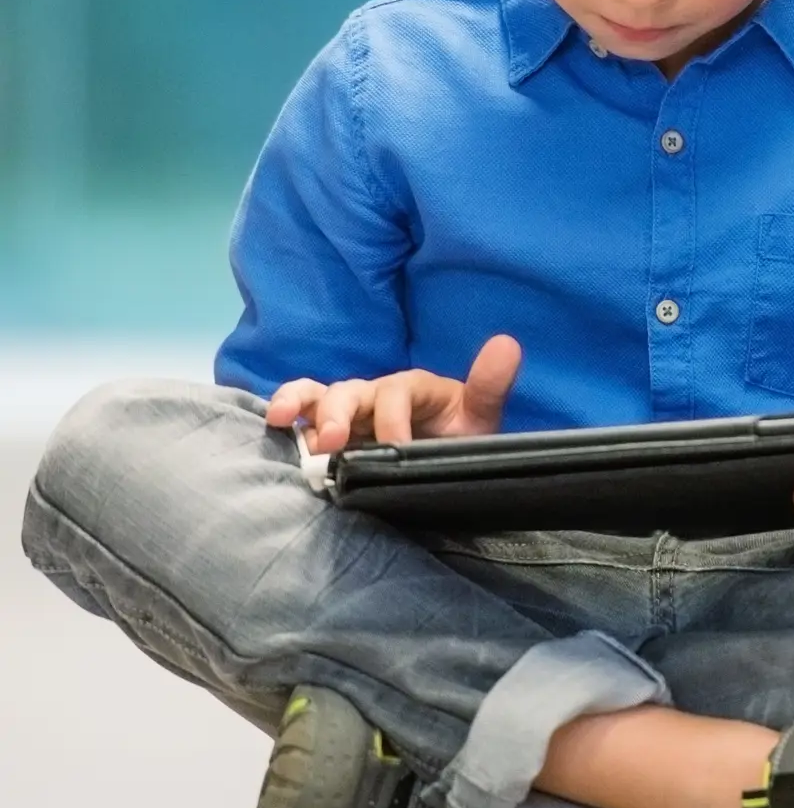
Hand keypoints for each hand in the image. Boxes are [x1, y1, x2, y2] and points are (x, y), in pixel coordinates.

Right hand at [264, 334, 523, 453]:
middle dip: (339, 413)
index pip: (398, 393)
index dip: (393, 419)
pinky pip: (301, 414)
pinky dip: (283, 413)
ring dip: (301, 406)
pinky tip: (271, 427)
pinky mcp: (329, 431)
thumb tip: (508, 343)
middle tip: (333, 442)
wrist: (444, 464)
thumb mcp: (480, 417)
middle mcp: (377, 395)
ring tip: (282, 422)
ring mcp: (350, 412)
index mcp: (414, 389)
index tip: (397, 448)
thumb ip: (490, 385)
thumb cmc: (460, 438)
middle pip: (351, 391)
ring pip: (320, 396)